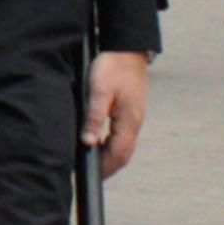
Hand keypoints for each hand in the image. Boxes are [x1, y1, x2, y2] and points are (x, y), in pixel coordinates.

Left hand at [87, 50, 149, 178]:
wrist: (127, 48)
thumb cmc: (112, 67)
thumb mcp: (99, 91)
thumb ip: (94, 117)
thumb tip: (88, 143)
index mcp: (129, 121)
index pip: (118, 155)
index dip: (104, 169)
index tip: (90, 176)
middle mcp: (135, 123)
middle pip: (124, 154)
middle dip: (108, 167)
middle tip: (90, 175)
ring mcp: (135, 117)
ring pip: (125, 146)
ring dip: (111, 157)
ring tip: (93, 163)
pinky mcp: (132, 111)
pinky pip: (124, 136)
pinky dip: (113, 145)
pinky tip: (101, 143)